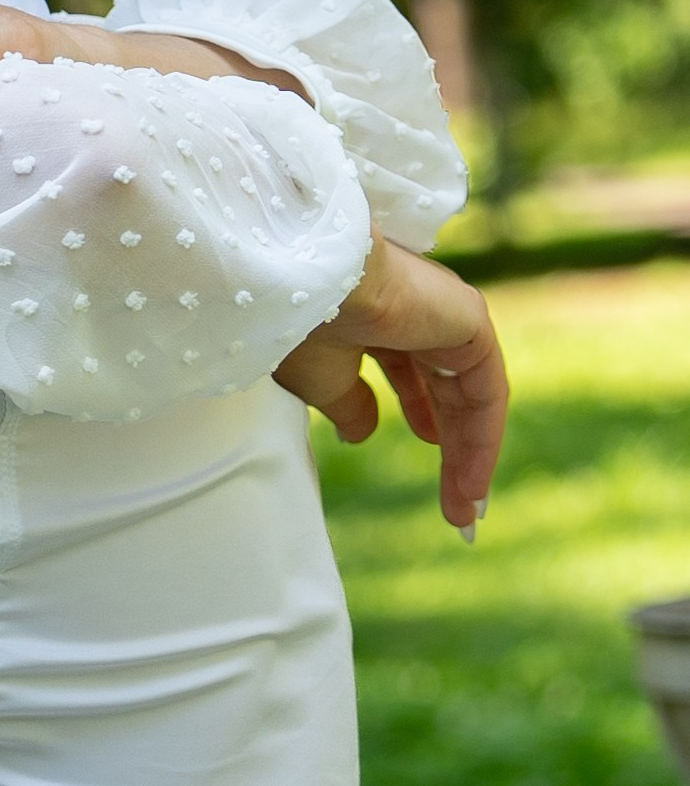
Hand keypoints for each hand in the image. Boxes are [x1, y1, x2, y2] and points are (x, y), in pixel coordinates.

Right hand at [273, 237, 506, 534]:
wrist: (308, 278)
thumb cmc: (299, 322)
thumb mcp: (319, 380)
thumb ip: (348, 405)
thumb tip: (361, 434)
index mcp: (379, 316)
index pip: (412, 371)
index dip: (419, 415)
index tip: (420, 453)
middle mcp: (420, 312)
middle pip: (446, 390)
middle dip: (452, 449)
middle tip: (454, 503)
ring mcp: (448, 314)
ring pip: (468, 396)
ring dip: (469, 455)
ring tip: (464, 507)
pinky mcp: (470, 320)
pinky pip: (486, 391)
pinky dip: (482, 439)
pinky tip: (472, 480)